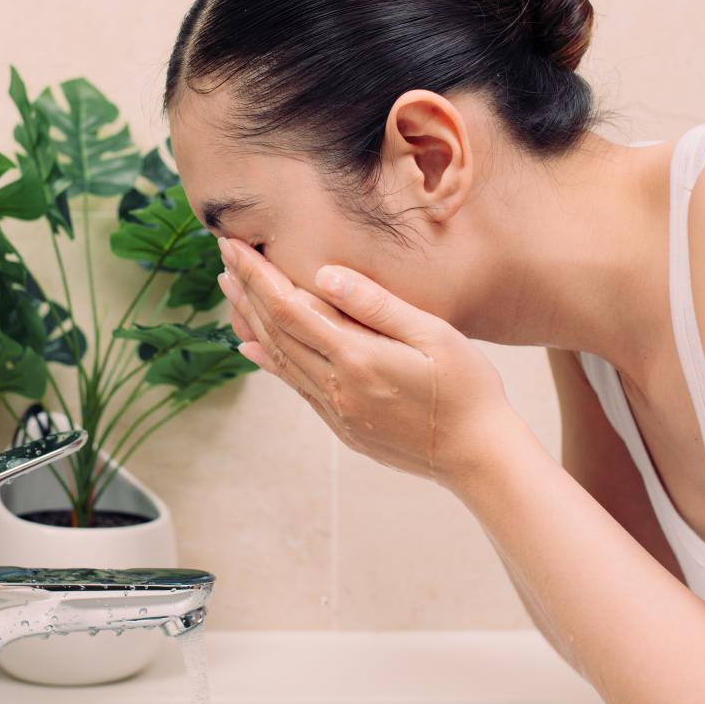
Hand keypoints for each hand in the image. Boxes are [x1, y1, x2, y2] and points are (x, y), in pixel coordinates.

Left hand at [215, 236, 513, 490]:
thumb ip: (377, 305)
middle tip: (225, 256)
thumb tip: (325, 274)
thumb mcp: (434, 336)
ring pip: (279, 358)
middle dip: (246, 290)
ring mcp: (336, 410)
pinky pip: (294, 385)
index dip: (256, 274)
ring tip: (231, 291)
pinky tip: (252, 347)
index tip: (234, 246)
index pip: (289, 307)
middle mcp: (336, 386)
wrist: (479, 458)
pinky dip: (269, 360)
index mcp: (357, 358)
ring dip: (250, 321)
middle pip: (274, 331)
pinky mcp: (341, 426)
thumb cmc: (467, 390)